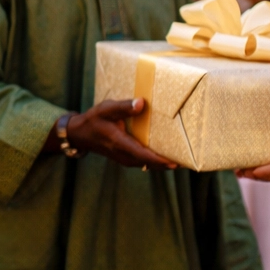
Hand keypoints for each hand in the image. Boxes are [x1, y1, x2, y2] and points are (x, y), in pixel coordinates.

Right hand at [59, 99, 176, 169]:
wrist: (81, 134)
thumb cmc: (94, 120)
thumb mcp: (106, 109)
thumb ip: (123, 107)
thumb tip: (142, 103)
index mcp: (119, 143)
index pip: (142, 155)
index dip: (159, 160)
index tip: (175, 162)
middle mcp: (123, 155)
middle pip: (150, 164)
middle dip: (168, 164)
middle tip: (188, 161)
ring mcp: (125, 159)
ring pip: (148, 165)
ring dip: (163, 164)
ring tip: (182, 160)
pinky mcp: (127, 158)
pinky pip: (144, 163)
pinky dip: (156, 161)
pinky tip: (167, 156)